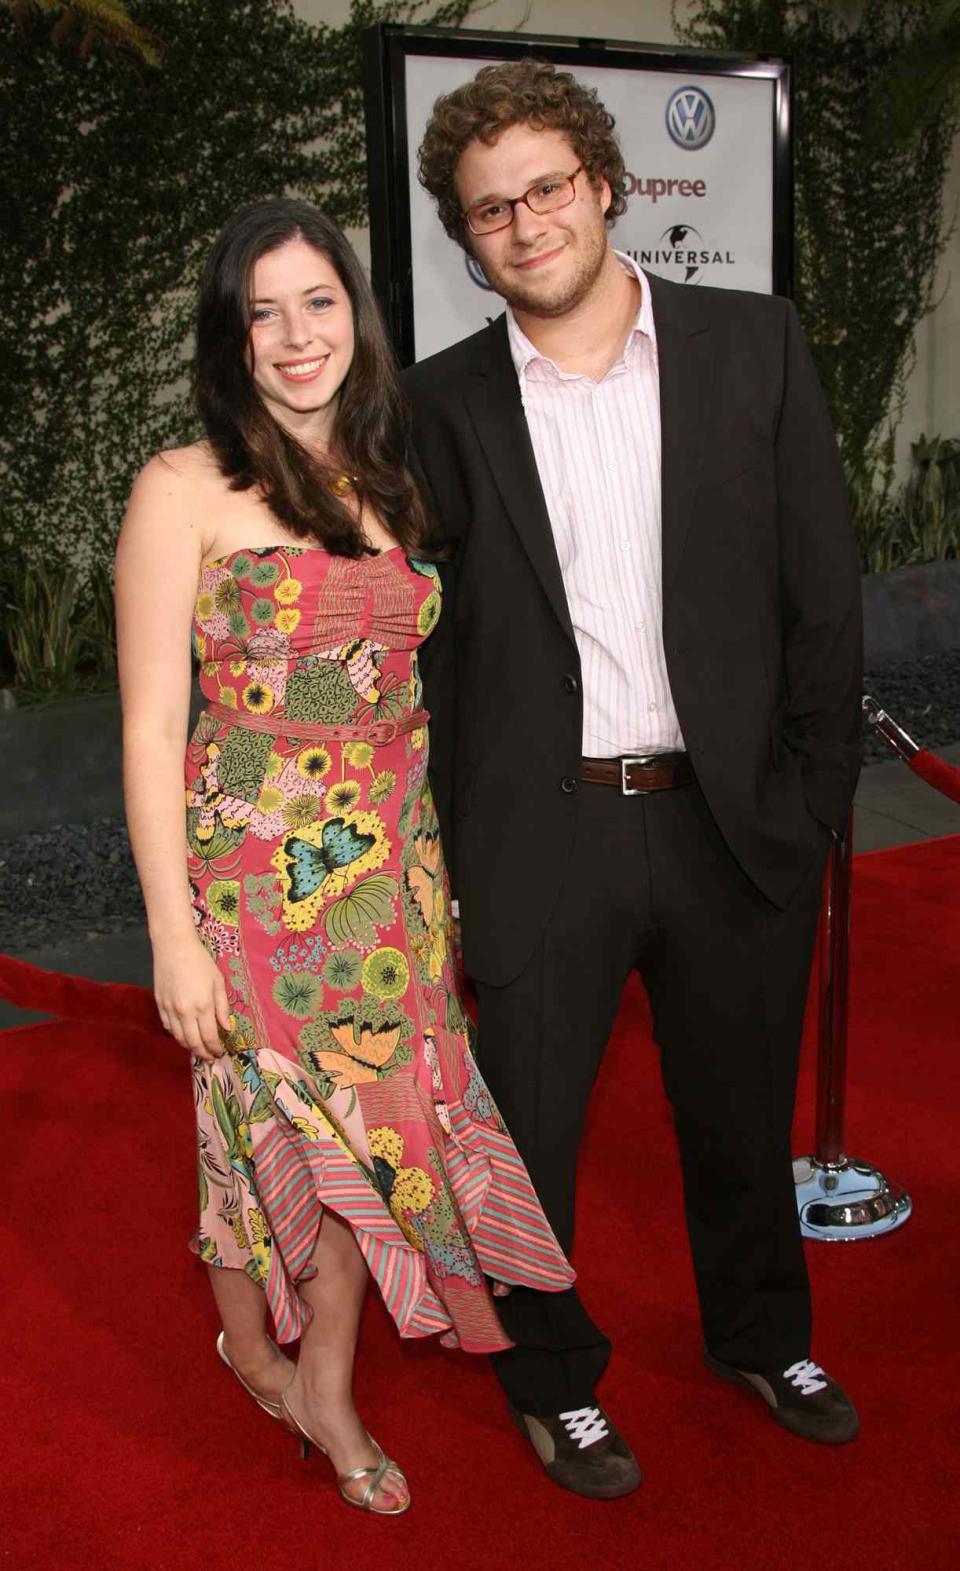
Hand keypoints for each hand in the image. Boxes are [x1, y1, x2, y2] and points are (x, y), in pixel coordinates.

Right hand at [153, 932, 232, 1061]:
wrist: (173, 947)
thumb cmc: (200, 961)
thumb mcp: (218, 982)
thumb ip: (222, 1007)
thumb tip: (226, 1028)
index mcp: (203, 1005)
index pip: (209, 1037)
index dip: (215, 1049)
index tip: (220, 1053)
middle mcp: (185, 1012)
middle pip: (194, 1043)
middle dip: (203, 1053)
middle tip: (210, 1058)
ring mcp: (170, 1010)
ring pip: (179, 1038)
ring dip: (190, 1048)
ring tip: (199, 1050)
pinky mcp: (160, 1005)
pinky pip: (169, 1028)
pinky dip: (177, 1036)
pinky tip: (185, 1036)